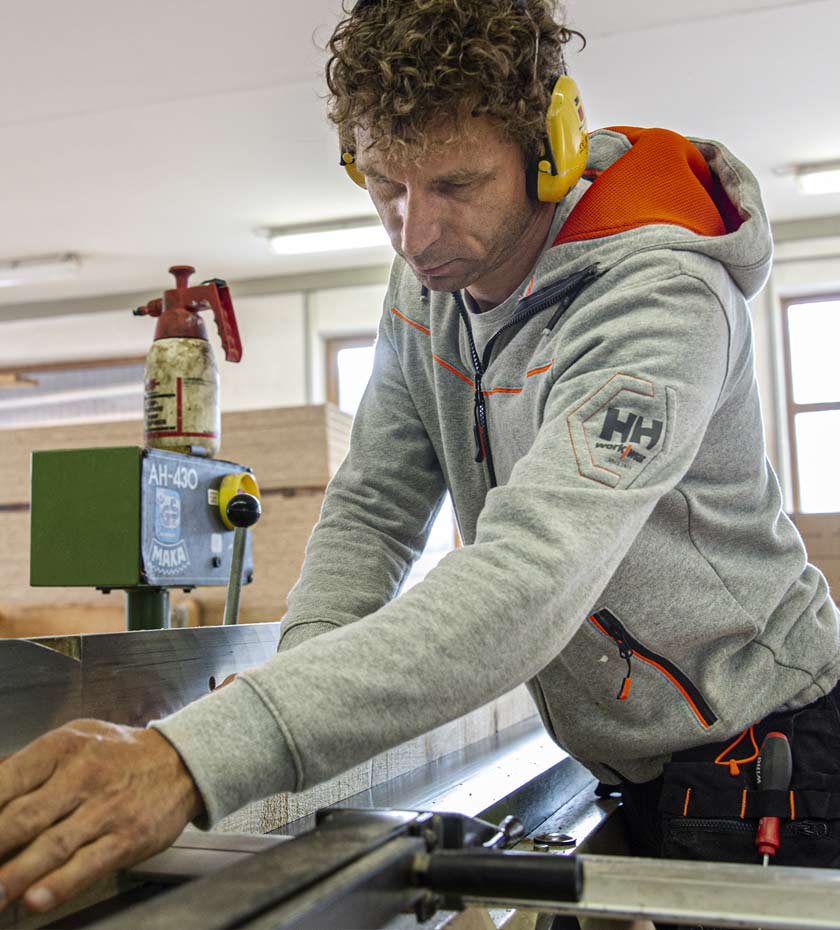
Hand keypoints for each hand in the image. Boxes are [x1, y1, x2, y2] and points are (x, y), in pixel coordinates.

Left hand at [0, 720, 201, 913]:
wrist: (180, 761)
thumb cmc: (117, 754)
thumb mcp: (74, 740)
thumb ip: (27, 767)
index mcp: (62, 748)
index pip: (7, 780)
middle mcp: (83, 776)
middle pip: (23, 817)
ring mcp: (106, 809)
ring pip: (51, 845)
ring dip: (14, 875)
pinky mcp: (128, 837)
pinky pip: (89, 864)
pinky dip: (61, 884)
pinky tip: (37, 899)